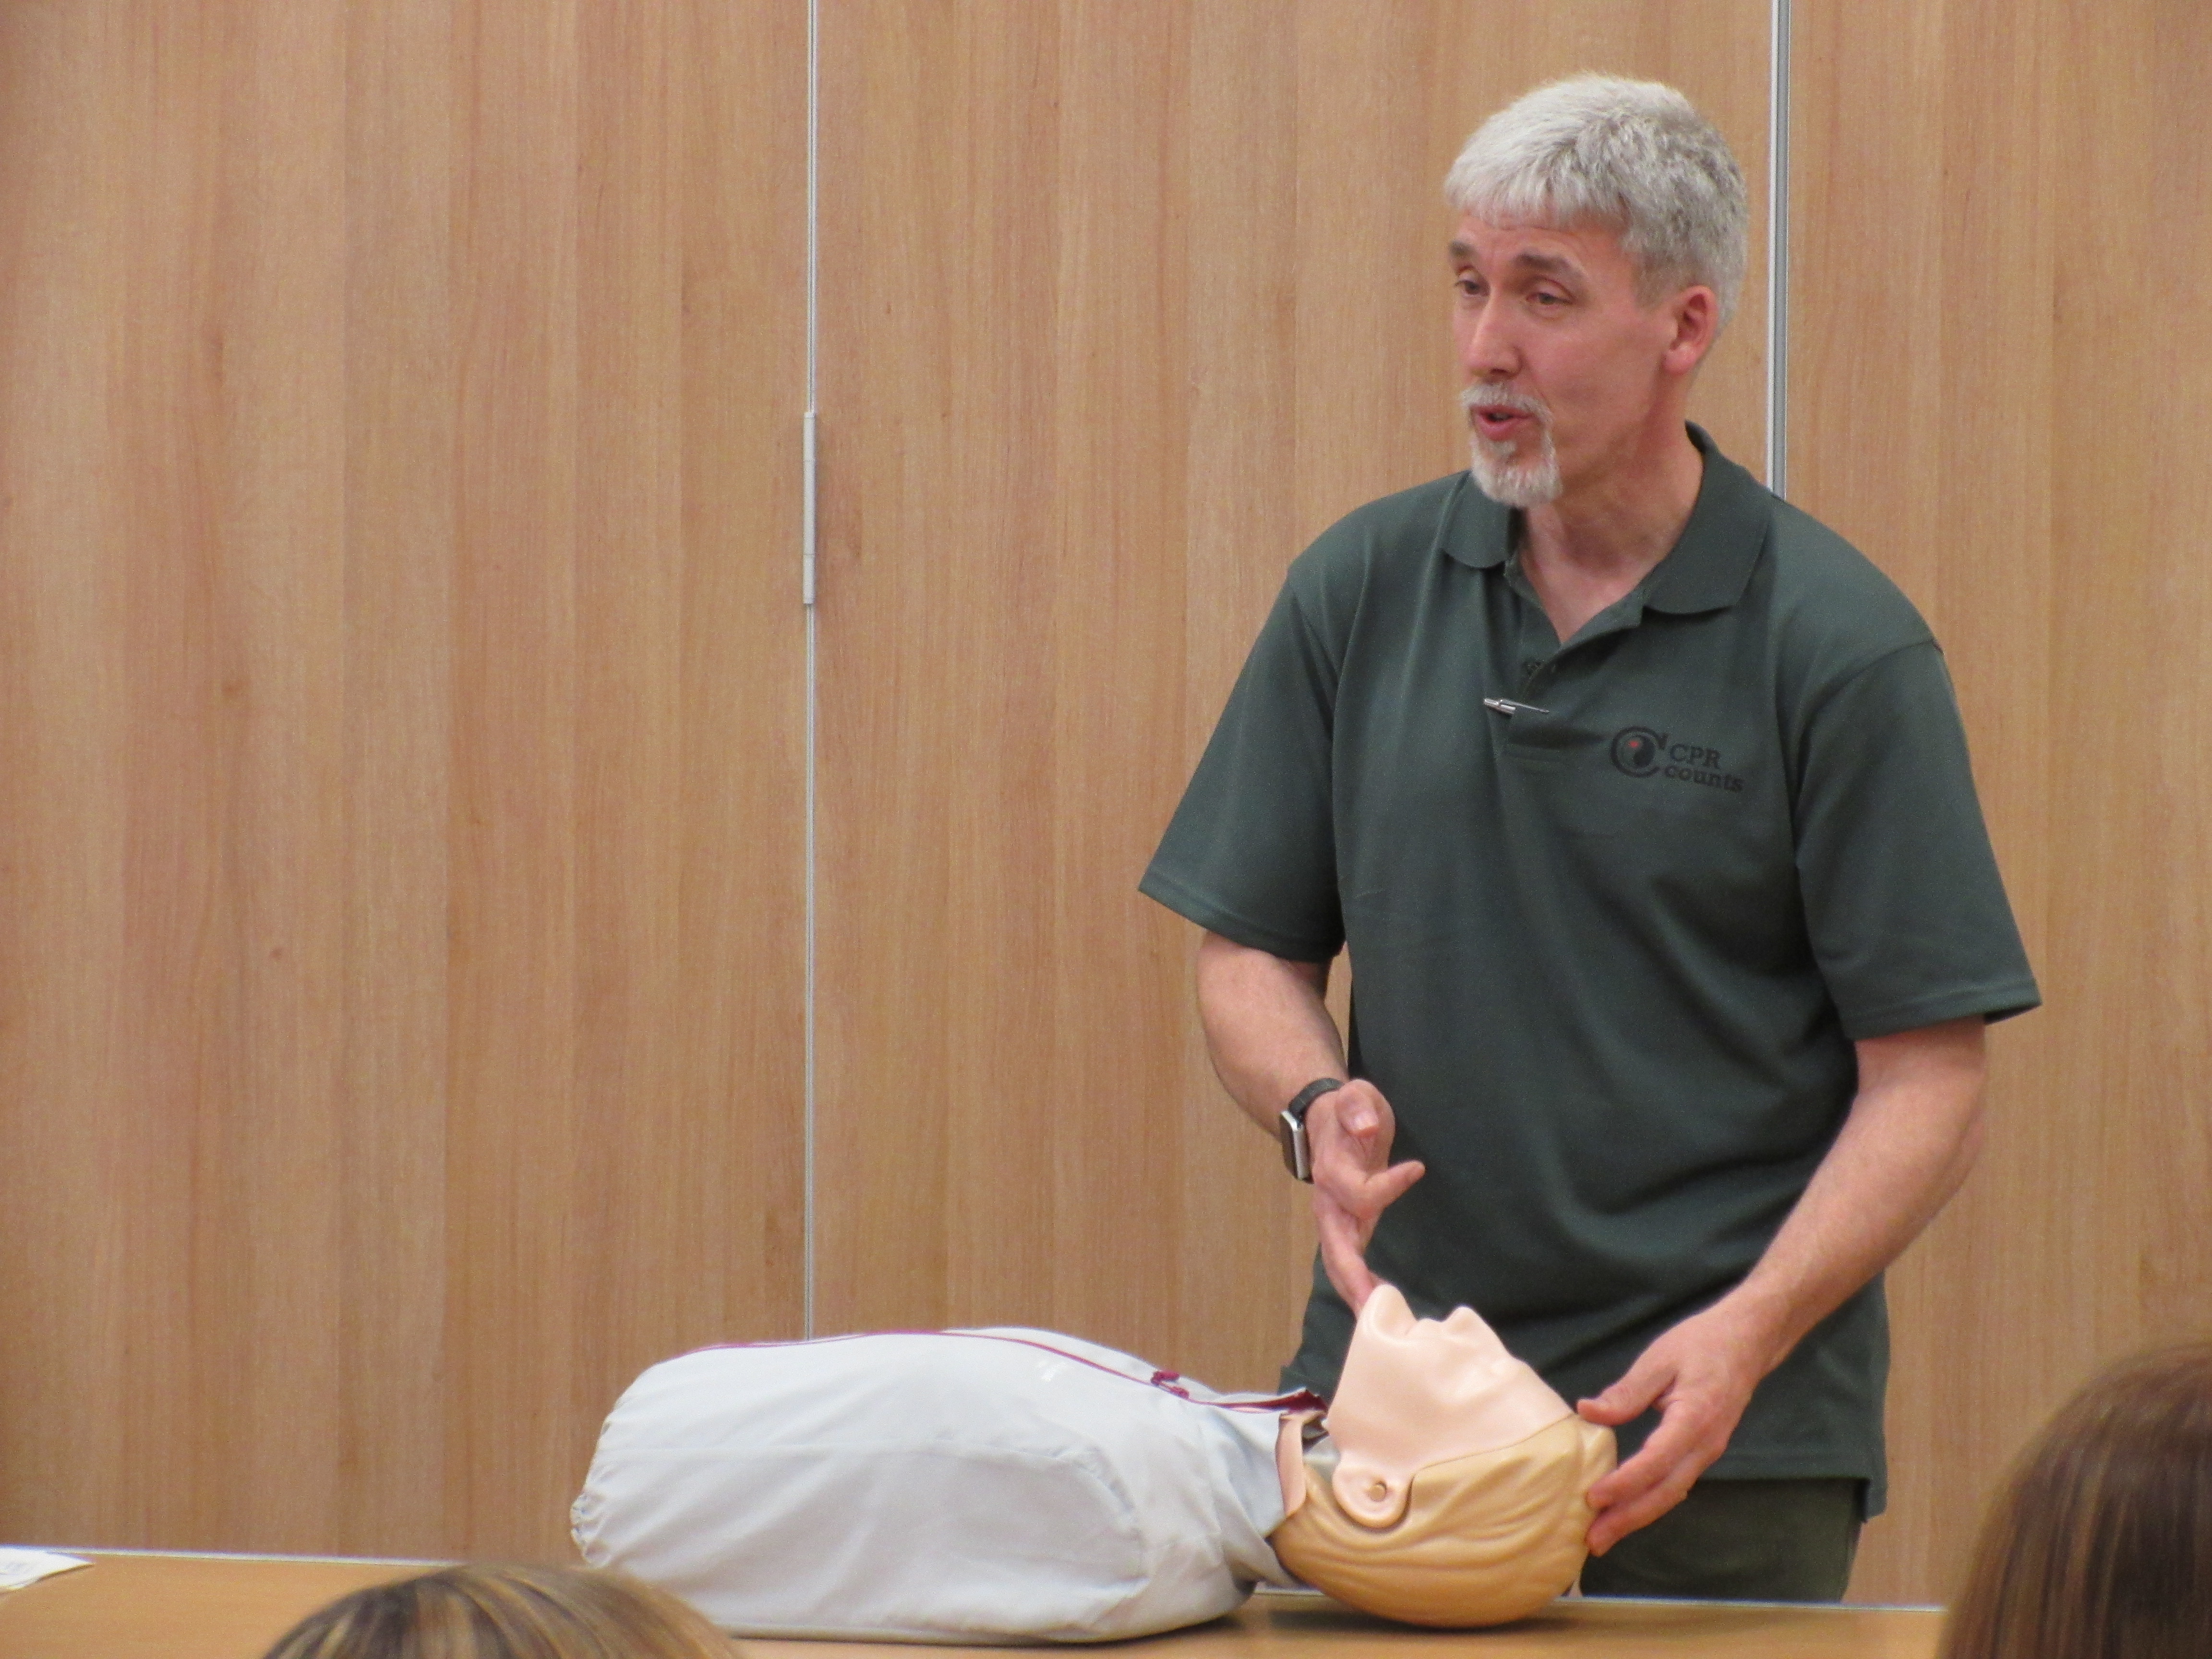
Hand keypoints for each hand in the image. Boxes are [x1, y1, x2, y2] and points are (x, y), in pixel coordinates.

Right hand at [1306, 1082, 1423, 1312]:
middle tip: (1373, 1308)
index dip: (1387, 1185)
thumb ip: (1356, 1106)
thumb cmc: (1347, 1110)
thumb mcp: (1354, 1096)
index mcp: (1334, 1171)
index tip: (1416, 1167)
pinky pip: (1349, 1263)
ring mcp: (1336, 1219)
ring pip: (1338, 1263)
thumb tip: (1366, 1126)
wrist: (1324, 1121)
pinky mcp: (1347, 1227)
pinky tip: (1380, 1307)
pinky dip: (1360, 1287)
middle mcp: (1330, 1203)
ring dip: (1355, 1292)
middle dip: (1352, 1279)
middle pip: (1335, 1248)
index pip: (1359, 1191)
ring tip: (1378, 1321)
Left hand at [1575, 1300, 1777, 1553]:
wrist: (1746, 1342)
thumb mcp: (1659, 1359)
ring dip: (1637, 1517)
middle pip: (1664, 1491)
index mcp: (1694, 1419)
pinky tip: (1627, 1511)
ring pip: (1670, 1493)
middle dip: (1628, 1519)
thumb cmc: (1701, 1344)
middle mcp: (1704, 1445)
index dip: (1625, 1483)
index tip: (1593, 1498)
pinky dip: (1650, 1502)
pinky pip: (1675, 1483)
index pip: (1656, 1461)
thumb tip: (1588, 1412)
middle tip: (1592, 1542)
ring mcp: (1707, 1452)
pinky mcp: (1702, 1451)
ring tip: (1602, 1536)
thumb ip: (1626, 1392)